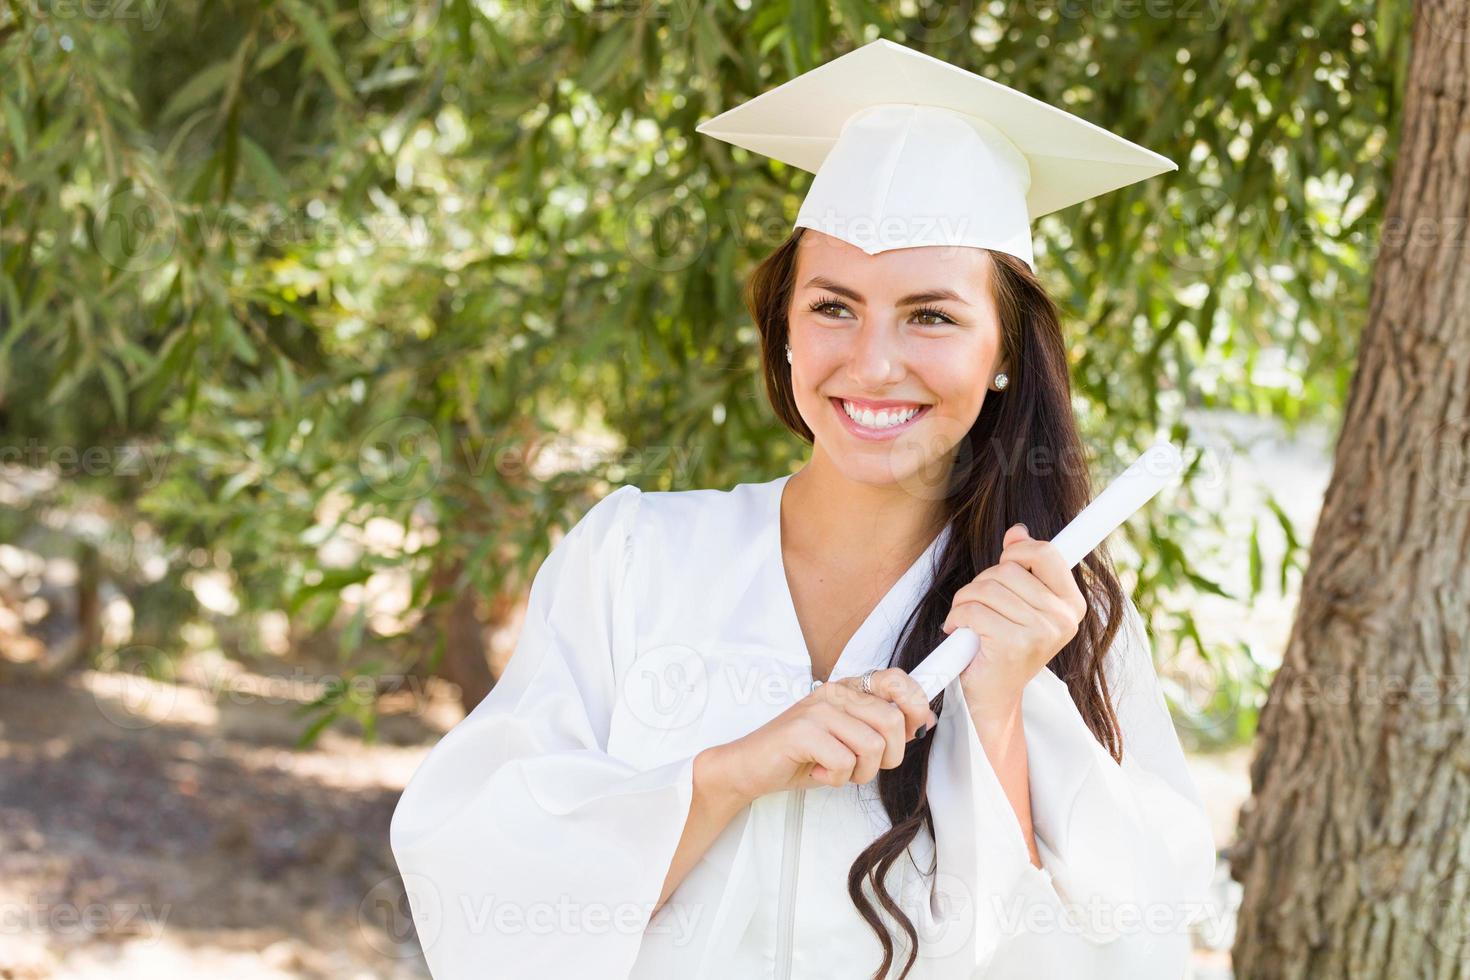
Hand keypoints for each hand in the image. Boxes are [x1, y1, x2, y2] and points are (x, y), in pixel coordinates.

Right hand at [708, 668, 938, 803]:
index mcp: (848, 689)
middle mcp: (834, 692)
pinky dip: (838, 778)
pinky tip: (820, 773)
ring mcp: (818, 709)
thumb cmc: (801, 755)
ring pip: (873, 744)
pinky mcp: (803, 730)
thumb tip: (925, 720)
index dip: (916, 704)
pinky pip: (846, 760)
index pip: (897, 680)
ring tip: (838, 770)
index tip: (915, 729)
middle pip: (893, 719)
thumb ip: (881, 727)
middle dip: (889, 755)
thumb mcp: (848, 739)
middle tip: (864, 765)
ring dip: (861, 771)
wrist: (751, 767)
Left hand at [941, 523, 1087, 718]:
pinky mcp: (1014, 643)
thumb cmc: (1004, 647)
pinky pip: (973, 610)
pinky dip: (957, 618)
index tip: (1005, 561)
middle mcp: (1062, 617)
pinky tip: (960, 633)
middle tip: (977, 605)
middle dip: (981, 583)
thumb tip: (1017, 532)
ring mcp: (1040, 631)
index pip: (1047, 553)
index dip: (1019, 551)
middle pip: (1007, 569)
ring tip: (967, 621)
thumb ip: (1023, 567)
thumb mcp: (1020, 604)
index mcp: (1070, 604)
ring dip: (965, 601)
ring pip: (986, 588)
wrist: (994, 697)